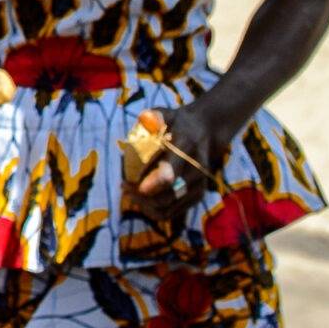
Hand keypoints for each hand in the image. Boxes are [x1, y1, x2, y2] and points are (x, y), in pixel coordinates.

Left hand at [130, 99, 240, 216]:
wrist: (205, 131)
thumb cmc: (177, 122)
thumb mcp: (166, 114)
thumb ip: (154, 117)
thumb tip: (144, 120)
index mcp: (187, 148)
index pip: (172, 171)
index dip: (155, 182)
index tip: (134, 186)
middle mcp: (196, 170)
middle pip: (168, 195)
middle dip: (141, 195)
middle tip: (123, 185)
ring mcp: (198, 186)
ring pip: (168, 208)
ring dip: (144, 204)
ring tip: (128, 191)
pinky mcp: (196, 196)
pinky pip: (171, 213)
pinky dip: (152, 210)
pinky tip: (140, 198)